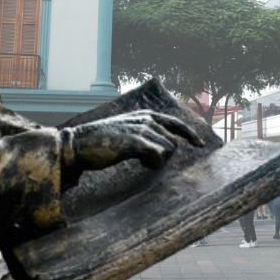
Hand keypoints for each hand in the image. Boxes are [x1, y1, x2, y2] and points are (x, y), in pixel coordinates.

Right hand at [61, 110, 204, 171]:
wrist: (78, 144)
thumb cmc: (101, 141)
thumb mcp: (125, 131)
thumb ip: (143, 133)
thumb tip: (161, 147)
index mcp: (145, 115)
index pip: (176, 123)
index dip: (190, 134)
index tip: (201, 144)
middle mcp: (146, 119)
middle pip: (174, 141)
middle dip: (165, 155)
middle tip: (147, 161)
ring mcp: (141, 130)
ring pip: (168, 150)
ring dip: (158, 160)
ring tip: (141, 161)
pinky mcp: (135, 142)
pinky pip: (158, 155)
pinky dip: (153, 163)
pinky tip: (142, 164)